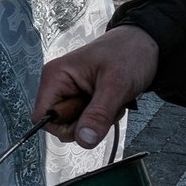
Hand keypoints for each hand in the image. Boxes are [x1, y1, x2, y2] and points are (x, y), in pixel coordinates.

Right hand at [31, 26, 158, 147]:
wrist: (144, 44)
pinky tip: (112, 101)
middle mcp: (57, 85)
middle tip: (107, 105)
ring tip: (112, 100)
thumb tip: (83, 140)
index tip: (88, 121)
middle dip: (86, 122)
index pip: (41, 116)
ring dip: (97, 120)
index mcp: (55, 77)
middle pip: (58, 123)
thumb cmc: (128, 55)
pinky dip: (101, 117)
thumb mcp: (116, 86)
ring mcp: (69, 91)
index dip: (63, 126)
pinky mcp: (80, 97)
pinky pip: (85, 119)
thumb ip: (98, 115)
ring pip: (74, 124)